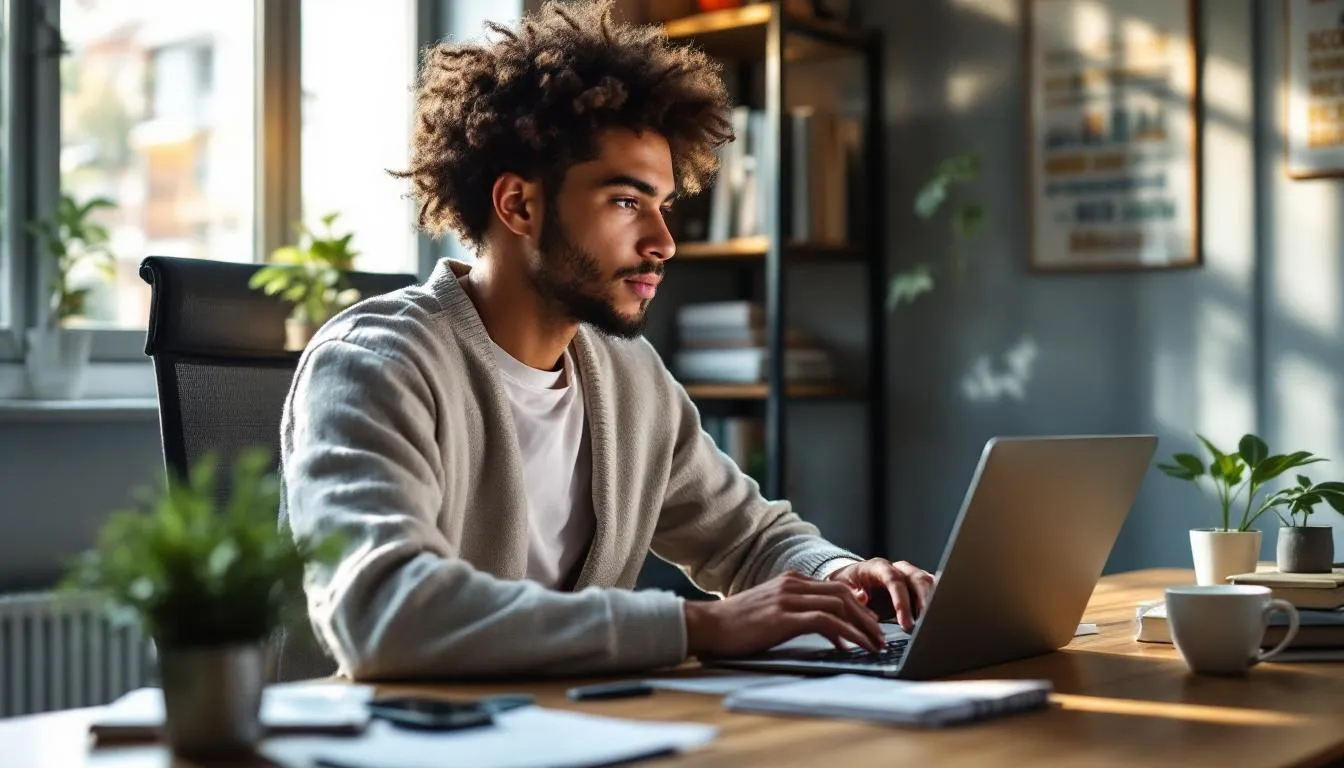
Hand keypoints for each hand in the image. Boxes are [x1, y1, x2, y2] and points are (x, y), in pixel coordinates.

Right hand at [683, 571, 885, 657]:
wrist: (708, 625)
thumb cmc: (736, 624)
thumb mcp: (770, 610)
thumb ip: (796, 611)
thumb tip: (826, 628)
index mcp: (790, 581)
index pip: (835, 587)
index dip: (858, 605)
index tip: (870, 624)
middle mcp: (792, 585)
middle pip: (843, 594)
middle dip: (866, 616)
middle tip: (880, 636)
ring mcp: (788, 599)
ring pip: (839, 606)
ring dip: (862, 627)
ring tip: (875, 644)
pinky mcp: (784, 617)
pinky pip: (826, 622)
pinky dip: (845, 634)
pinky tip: (853, 647)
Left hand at [826, 558, 934, 630]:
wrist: (854, 580)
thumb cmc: (849, 584)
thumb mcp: (842, 586)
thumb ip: (851, 592)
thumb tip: (861, 597)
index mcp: (879, 566)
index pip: (894, 580)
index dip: (901, 601)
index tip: (904, 622)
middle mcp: (898, 568)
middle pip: (918, 578)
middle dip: (924, 601)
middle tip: (925, 624)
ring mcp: (910, 576)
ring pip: (929, 584)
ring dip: (933, 603)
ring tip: (932, 624)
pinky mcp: (917, 588)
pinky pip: (933, 592)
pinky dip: (936, 604)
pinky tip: (936, 620)